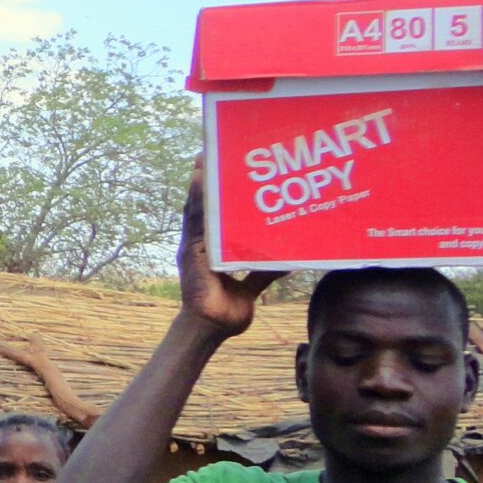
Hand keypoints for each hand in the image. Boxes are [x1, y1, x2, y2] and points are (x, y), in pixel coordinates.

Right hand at [177, 160, 283, 338]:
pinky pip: (194, 224)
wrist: (213, 329)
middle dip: (203, 179)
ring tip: (203, 161)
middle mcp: (199, 244)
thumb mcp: (253, 284)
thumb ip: (266, 270)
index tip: (219, 167)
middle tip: (209, 152)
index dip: (213, 192)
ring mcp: (193, 248)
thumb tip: (290, 260)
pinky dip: (196, 202)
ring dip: (198, 184)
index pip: (211, 214)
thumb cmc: (228, 310)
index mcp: (211, 250)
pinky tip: (199, 183)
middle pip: (201, 205)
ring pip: (196, 210)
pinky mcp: (192, 254)